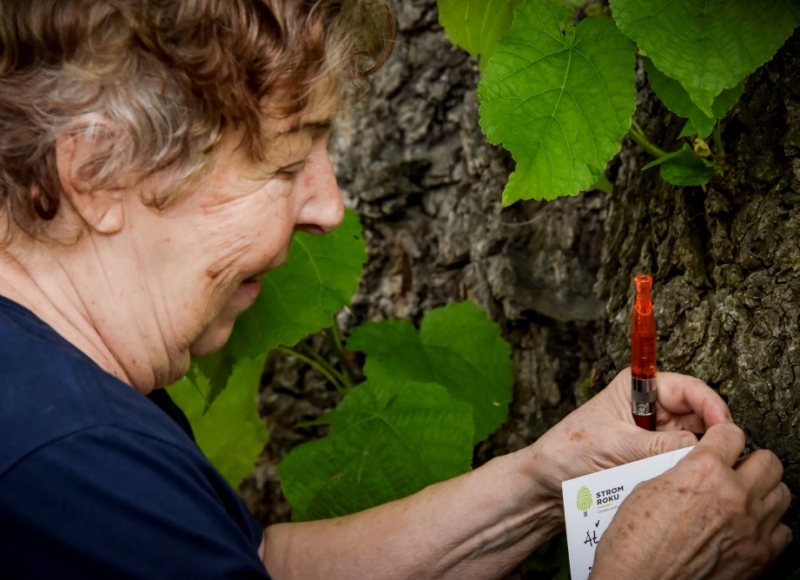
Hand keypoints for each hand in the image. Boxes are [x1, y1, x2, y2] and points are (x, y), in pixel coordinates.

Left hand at [520, 368, 731, 497]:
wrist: (546, 482)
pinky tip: (682, 481)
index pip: (688, 387)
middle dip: (708, 434)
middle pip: (698, 415)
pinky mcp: (652, 456)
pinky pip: (678, 460)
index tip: (724, 427)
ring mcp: (653, 432)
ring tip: (696, 472)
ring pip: (692, 440)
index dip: (711, 404)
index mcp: (637, 387)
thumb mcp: (615, 446)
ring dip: (695, 455)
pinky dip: (682, 469)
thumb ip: (656, 446)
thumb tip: (697, 447)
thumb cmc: (568, 453)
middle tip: (718, 458)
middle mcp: (650, 406)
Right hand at [591, 423, 791, 578]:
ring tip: (743, 496)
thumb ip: (682, 471)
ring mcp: (751, 527)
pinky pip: (782, 530)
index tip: (720, 440)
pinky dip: (768, 525)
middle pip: (768, 461)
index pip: (731, 434)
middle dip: (750, 460)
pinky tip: (747, 526)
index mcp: (702, 471)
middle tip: (735, 467)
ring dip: (763, 490)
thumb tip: (695, 466)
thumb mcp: (648, 488)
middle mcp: (733, 496)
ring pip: (781, 493)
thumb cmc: (634, 541)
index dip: (722, 435)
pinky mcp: (759, 556)